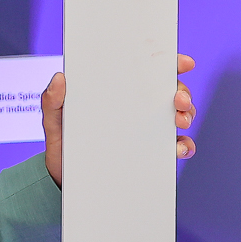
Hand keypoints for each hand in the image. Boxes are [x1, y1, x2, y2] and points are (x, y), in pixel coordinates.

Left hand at [39, 54, 197, 188]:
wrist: (64, 178)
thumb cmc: (61, 143)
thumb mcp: (53, 121)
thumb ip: (52, 101)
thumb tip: (59, 78)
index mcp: (117, 93)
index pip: (147, 72)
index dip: (169, 64)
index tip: (182, 63)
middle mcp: (136, 108)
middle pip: (170, 93)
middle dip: (182, 92)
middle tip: (178, 100)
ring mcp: (146, 130)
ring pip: (178, 116)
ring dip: (187, 115)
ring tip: (180, 120)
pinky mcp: (150, 153)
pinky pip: (175, 147)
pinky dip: (184, 146)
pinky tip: (179, 148)